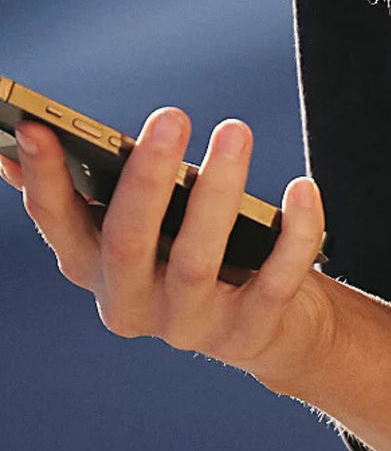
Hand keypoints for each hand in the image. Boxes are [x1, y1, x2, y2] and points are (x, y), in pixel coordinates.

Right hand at [3, 105, 330, 386]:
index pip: (57, 222)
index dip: (44, 178)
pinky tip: (303, 188)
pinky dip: (294, 232)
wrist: (272, 329)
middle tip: (171, 116)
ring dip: (219, 191)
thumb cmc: (194, 253)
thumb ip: (96, 189)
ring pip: (198, 259)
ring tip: (235, 131)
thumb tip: (28, 136)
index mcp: (92, 268)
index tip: (35, 128)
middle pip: (129, 241)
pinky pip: (274, 280)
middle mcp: (130, 304)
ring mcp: (189, 326)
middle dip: (147, 177)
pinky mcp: (248, 334)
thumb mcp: (144, 226)